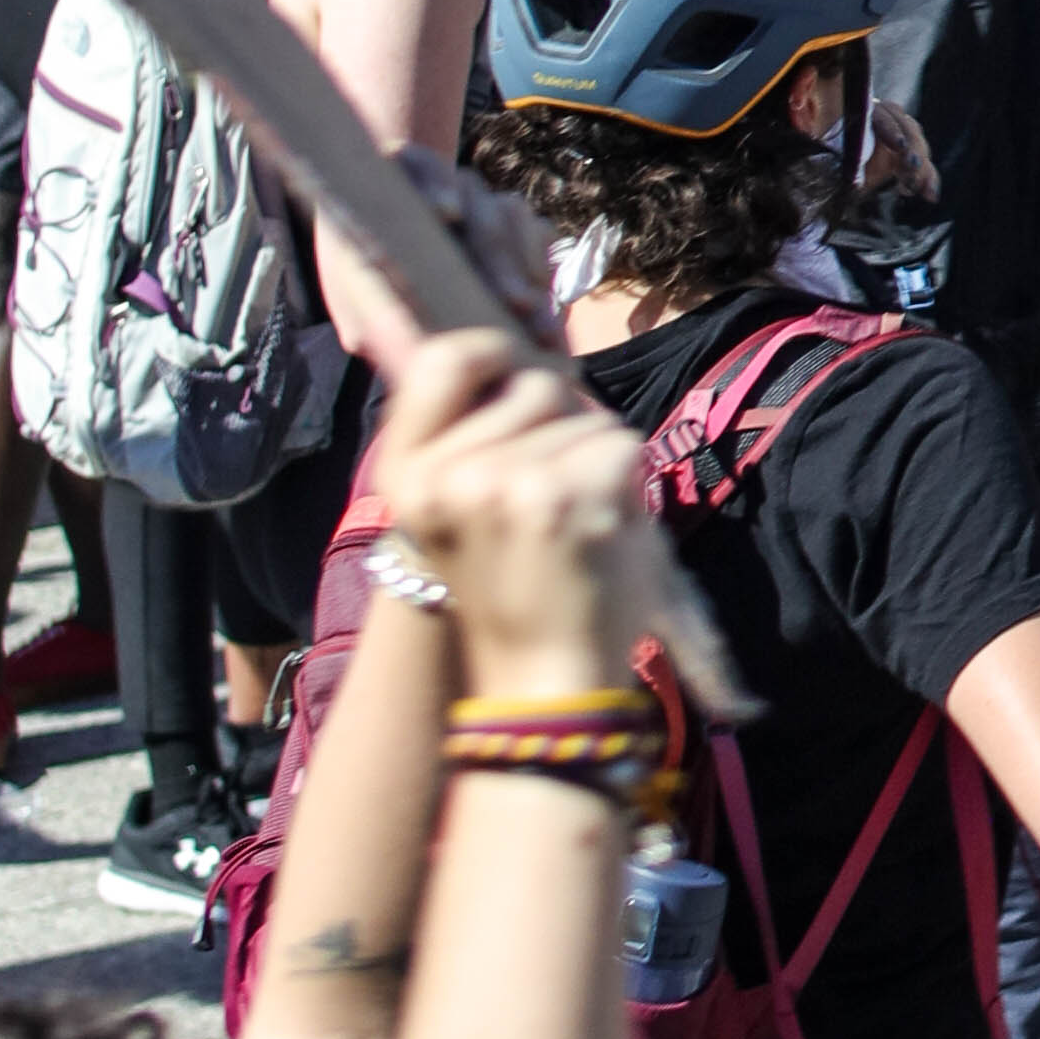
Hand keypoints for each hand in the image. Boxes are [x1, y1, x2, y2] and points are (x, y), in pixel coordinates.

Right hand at [375, 324, 657, 710]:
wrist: (540, 685)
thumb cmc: (514, 591)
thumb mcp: (461, 510)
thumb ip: (472, 437)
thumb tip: (502, 354)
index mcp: (407, 474)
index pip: (443, 360)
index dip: (491, 353)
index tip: (515, 374)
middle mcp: (447, 474)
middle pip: (536, 385)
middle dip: (563, 427)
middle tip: (551, 504)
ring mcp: (504, 483)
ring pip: (587, 417)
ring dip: (598, 462)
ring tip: (573, 527)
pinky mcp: (562, 497)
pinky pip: (622, 446)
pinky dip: (632, 486)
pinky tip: (604, 536)